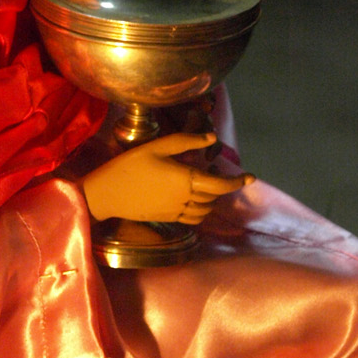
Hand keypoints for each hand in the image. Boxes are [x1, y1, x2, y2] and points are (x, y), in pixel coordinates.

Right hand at [81, 132, 253, 224]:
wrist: (107, 193)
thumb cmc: (130, 166)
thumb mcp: (157, 147)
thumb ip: (187, 142)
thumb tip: (212, 138)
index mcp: (184, 179)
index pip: (219, 185)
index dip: (237, 182)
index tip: (250, 177)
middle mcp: (184, 199)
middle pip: (213, 197)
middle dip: (220, 187)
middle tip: (215, 173)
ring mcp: (176, 212)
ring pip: (204, 210)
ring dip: (210, 200)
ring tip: (204, 186)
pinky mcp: (168, 219)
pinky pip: (192, 218)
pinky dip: (199, 210)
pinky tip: (191, 198)